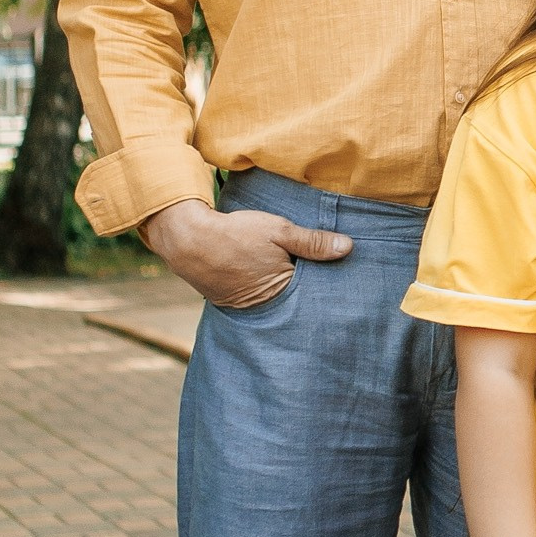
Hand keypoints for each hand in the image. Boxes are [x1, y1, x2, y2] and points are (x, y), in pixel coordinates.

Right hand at [141, 196, 352, 310]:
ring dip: (281, 286)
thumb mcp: (279, 230)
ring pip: (273, 297)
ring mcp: (245, 305)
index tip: (339, 274)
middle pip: (294, 298)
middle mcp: (265, 306)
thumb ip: (313, 241)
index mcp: (282, 291)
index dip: (324, 280)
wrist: (187, 239)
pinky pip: (253, 296)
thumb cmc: (236, 233)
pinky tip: (261, 273)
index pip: (314, 291)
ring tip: (289, 274)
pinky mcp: (229, 301)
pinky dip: (260, 286)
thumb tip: (348, 248)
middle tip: (317, 274)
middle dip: (305, 287)